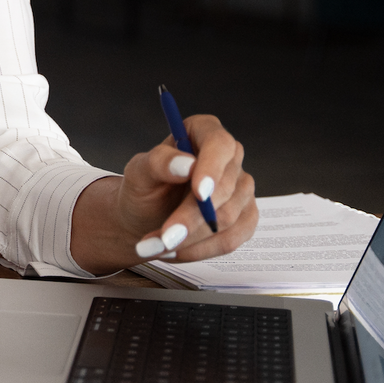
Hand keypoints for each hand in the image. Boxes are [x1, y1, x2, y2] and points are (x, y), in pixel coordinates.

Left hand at [68, 114, 257, 274]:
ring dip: (191, 238)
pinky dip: (201, 250)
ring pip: (227, 218)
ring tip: (158, 245)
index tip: (199, 193)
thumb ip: (158, 162)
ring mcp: (241, 189)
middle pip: (225, 188)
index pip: (220, 144)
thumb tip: (186, 164)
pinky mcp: (245, 219)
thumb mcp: (138, 172)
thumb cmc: (143, 189)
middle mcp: (229, 158)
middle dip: (192, 217)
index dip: (212, 169)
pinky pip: (231, 240)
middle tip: (166, 236)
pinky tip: (177, 250)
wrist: (145, 218)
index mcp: (203, 132)